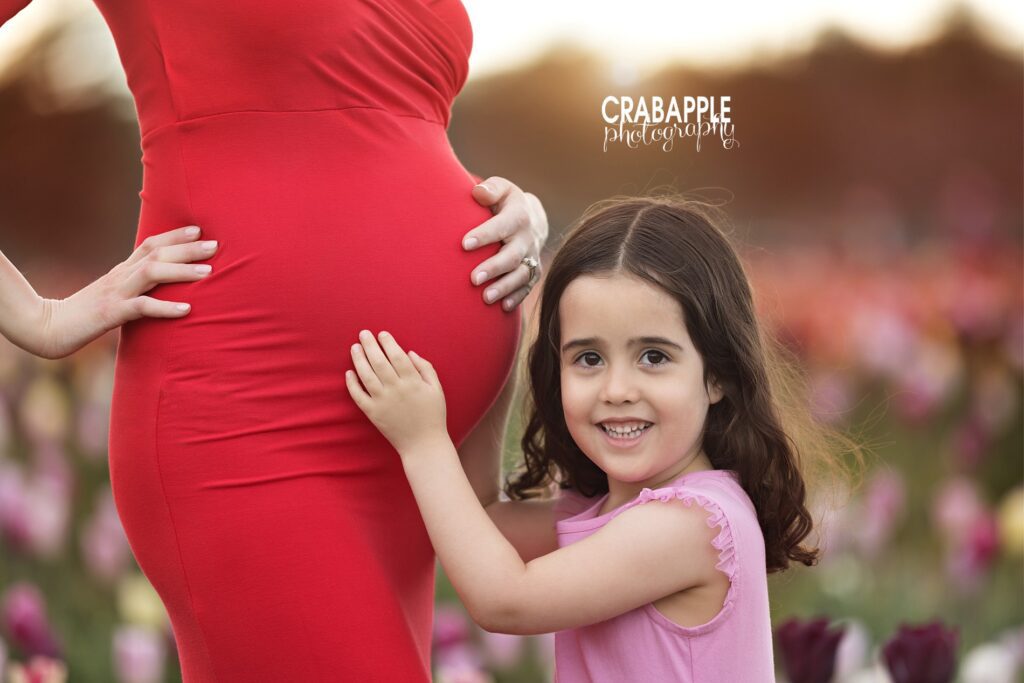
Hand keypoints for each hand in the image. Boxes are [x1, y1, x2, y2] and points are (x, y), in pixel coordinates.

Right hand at [36, 225, 217, 358]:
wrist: (47, 328)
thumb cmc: (84, 315)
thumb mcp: (112, 296)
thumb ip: (133, 288)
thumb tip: (158, 285)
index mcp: (121, 271)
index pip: (149, 245)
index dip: (174, 235)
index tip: (199, 229)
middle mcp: (120, 277)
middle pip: (156, 254)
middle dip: (187, 248)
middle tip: (216, 245)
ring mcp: (116, 293)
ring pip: (152, 274)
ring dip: (181, 271)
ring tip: (208, 272)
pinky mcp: (111, 313)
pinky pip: (142, 307)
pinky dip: (166, 307)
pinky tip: (187, 310)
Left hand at [345, 329, 448, 455]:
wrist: (423, 444)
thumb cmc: (433, 415)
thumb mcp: (436, 389)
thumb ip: (425, 368)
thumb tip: (409, 353)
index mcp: (413, 382)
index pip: (397, 356)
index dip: (388, 343)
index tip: (382, 334)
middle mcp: (396, 389)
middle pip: (379, 362)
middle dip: (370, 345)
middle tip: (363, 333)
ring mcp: (382, 402)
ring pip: (366, 376)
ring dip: (358, 359)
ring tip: (354, 347)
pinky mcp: (373, 413)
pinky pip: (358, 396)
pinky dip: (352, 384)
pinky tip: (349, 372)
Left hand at [465, 177, 547, 311]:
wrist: (531, 217)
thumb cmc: (504, 202)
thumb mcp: (501, 188)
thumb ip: (491, 189)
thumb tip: (478, 193)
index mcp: (519, 215)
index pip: (502, 225)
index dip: (485, 235)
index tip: (464, 244)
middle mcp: (527, 238)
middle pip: (512, 255)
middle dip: (493, 268)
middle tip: (473, 279)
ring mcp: (531, 257)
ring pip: (521, 275)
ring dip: (504, 287)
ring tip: (485, 298)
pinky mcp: (532, 271)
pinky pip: (527, 286)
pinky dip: (517, 297)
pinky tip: (503, 307)